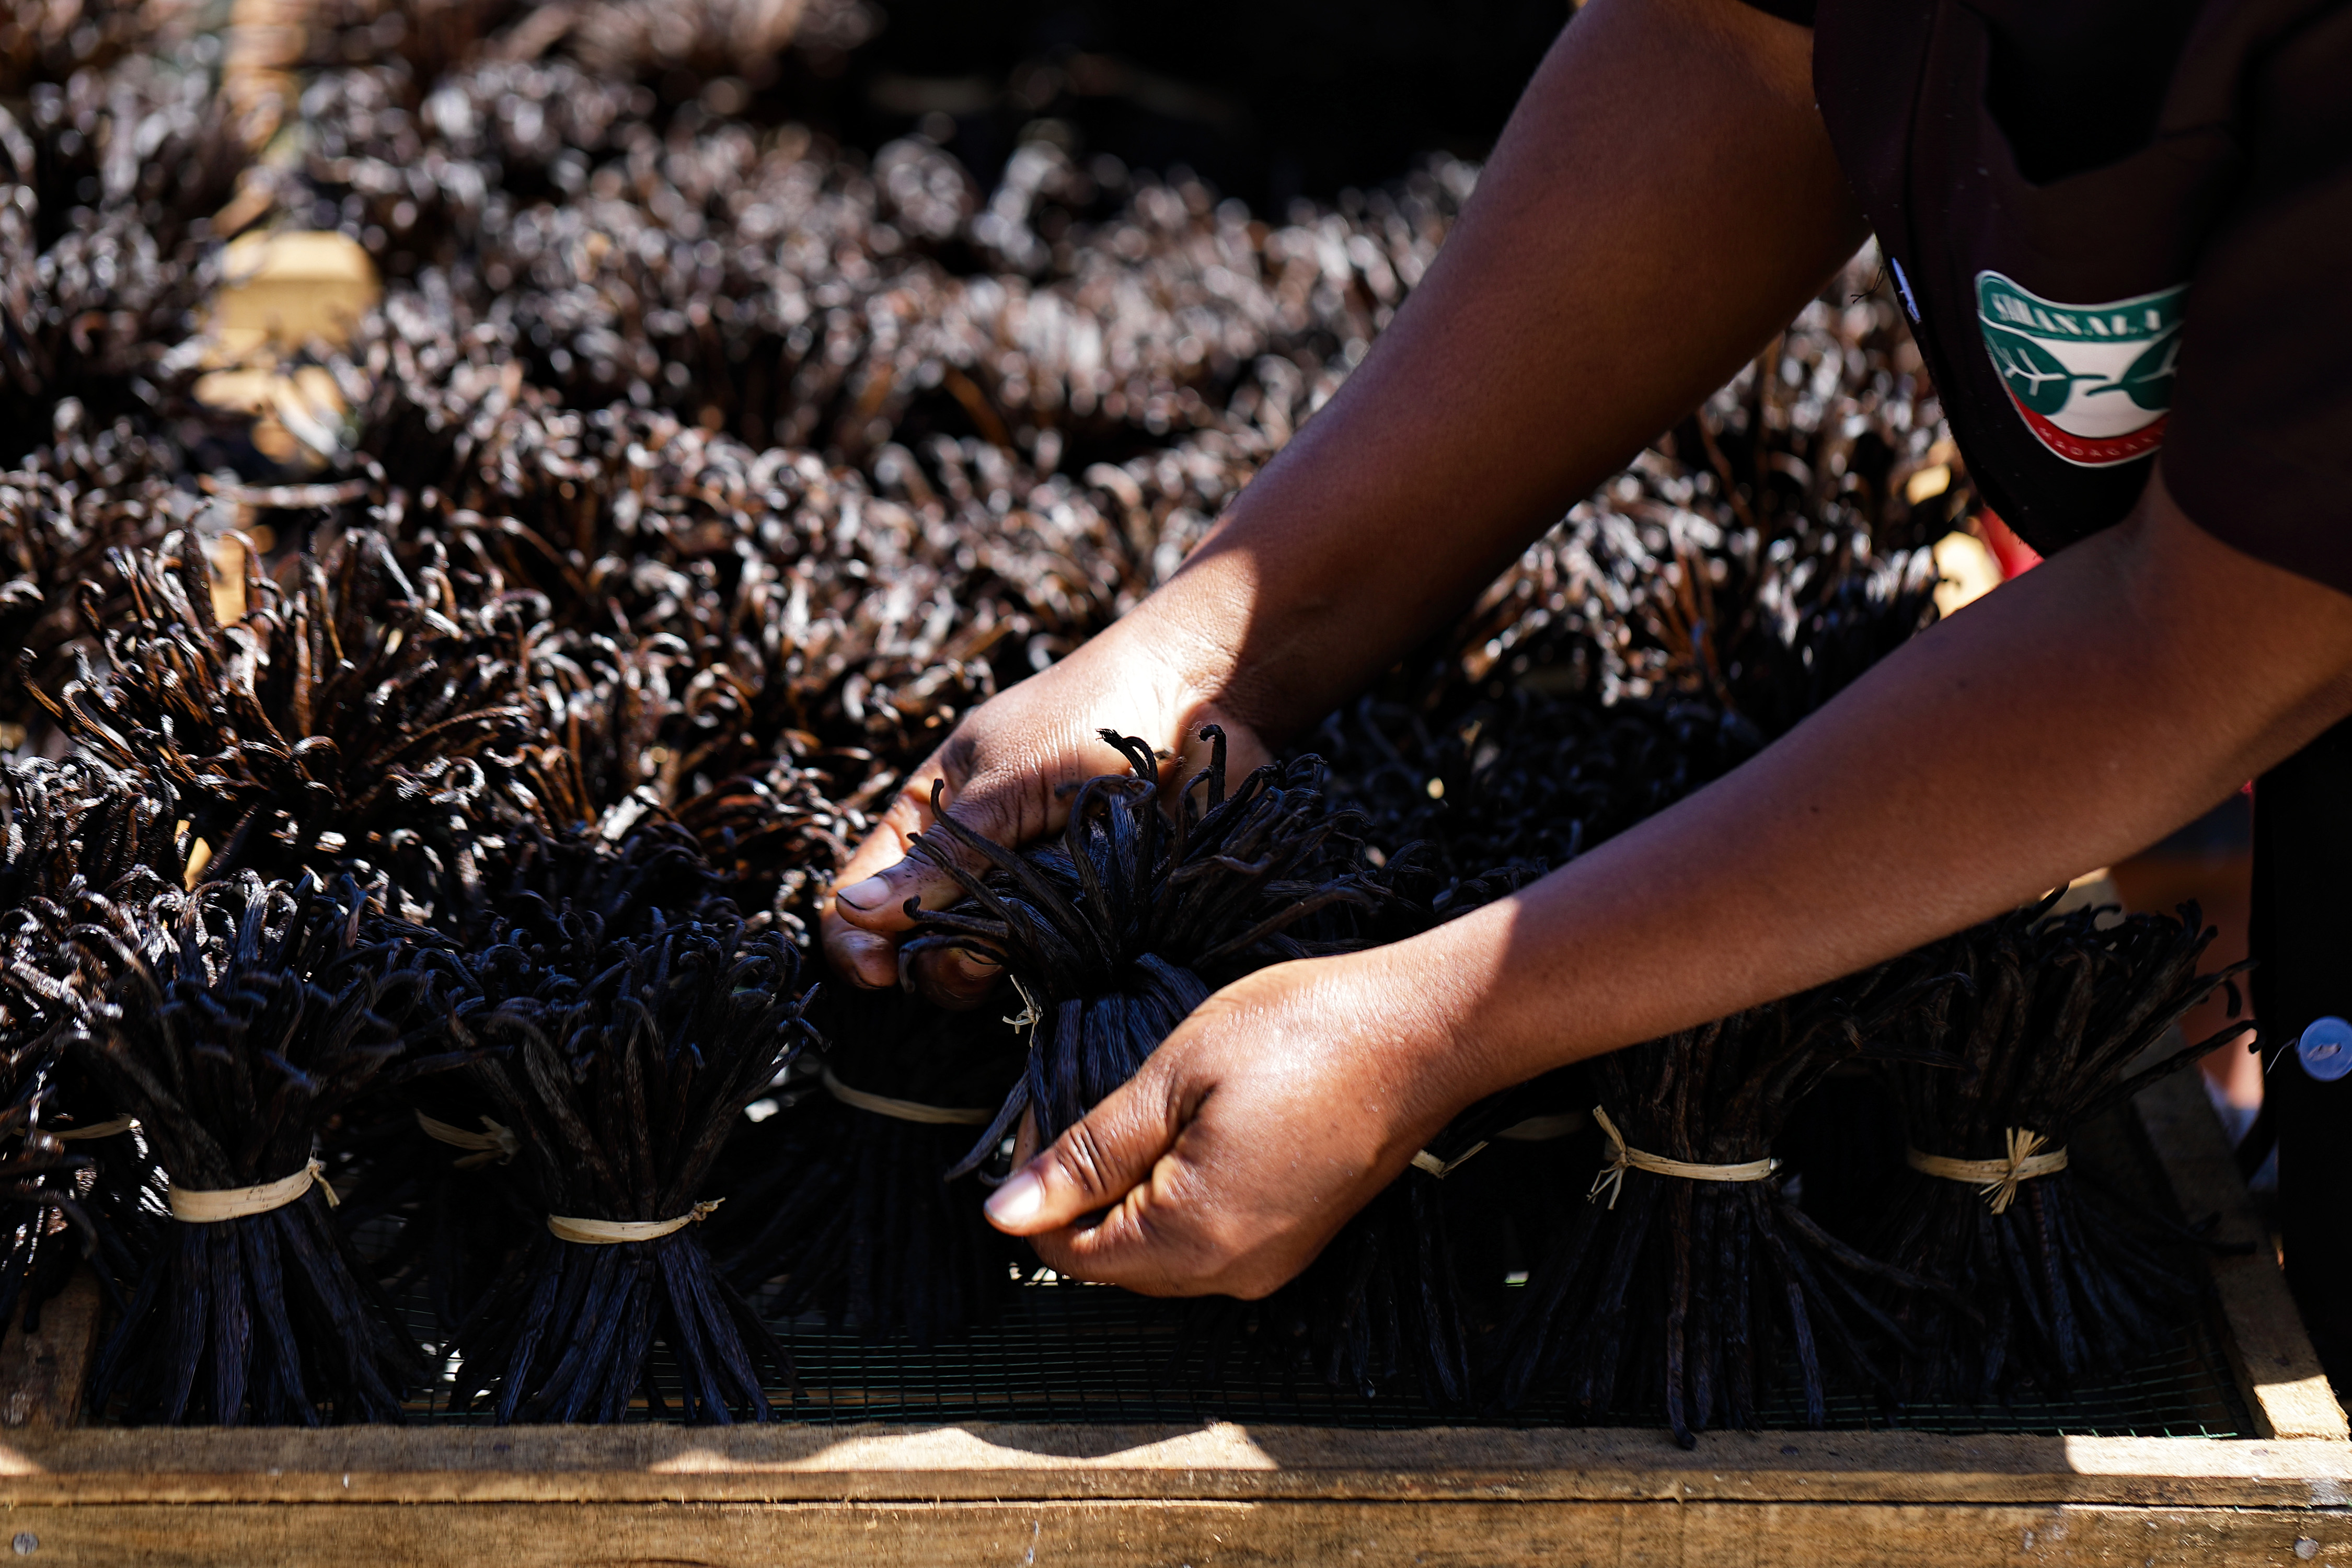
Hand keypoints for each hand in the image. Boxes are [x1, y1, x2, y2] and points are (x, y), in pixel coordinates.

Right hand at [821, 622, 1269, 1000]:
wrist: (1199, 698)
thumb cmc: (1090, 712)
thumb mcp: (1002, 783)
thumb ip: (942, 857)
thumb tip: (855, 916)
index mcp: (932, 818)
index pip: (860, 898)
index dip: (856, 943)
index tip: (880, 973)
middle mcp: (975, 865)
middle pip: (921, 950)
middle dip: (934, 962)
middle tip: (973, 951)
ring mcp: (1034, 895)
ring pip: (988, 966)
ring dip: (998, 963)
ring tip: (1033, 935)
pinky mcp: (1093, 916)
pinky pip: (1059, 964)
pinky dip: (1060, 961)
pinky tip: (1079, 939)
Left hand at [977, 948, 1478, 1297]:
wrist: (1427, 1030)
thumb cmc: (1307, 1032)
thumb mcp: (1175, 1075)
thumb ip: (1088, 1154)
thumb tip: (1004, 1214)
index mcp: (1193, 1238)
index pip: (1066, 1253)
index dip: (1039, 1184)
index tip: (1053, 1105)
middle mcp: (1231, 1272)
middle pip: (1110, 1260)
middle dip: (1085, 1188)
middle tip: (1098, 1094)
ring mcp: (1271, 1261)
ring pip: (1158, 1251)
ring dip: (1134, 1189)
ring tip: (1156, 1104)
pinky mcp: (1297, 1239)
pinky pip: (1208, 1240)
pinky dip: (1181, 1194)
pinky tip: (1200, 1125)